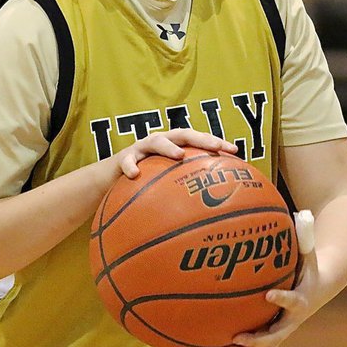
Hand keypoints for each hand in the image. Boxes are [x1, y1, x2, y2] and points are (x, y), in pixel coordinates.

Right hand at [114, 129, 237, 178]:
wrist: (112, 178)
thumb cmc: (147, 181)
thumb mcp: (168, 184)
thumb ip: (186, 189)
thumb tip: (215, 211)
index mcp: (174, 145)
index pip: (199, 140)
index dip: (216, 143)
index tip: (235, 151)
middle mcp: (160, 142)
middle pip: (183, 134)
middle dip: (200, 139)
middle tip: (215, 147)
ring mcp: (142, 148)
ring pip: (156, 142)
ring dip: (168, 146)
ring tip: (179, 155)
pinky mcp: (123, 157)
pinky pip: (127, 162)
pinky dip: (131, 167)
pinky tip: (135, 175)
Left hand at [219, 210, 320, 346]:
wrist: (318, 288)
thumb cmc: (308, 265)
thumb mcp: (308, 250)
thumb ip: (304, 233)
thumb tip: (298, 211)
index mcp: (302, 298)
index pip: (294, 301)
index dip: (282, 300)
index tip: (268, 294)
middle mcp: (292, 319)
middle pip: (277, 335)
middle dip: (258, 338)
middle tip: (238, 336)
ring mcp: (283, 329)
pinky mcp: (274, 333)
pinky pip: (256, 346)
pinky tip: (215, 345)